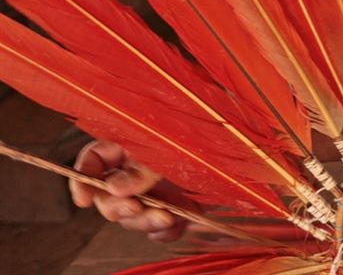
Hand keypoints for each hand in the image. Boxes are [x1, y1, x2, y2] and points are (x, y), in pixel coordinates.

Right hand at [70, 140, 194, 241]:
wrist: (243, 145)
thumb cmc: (204, 129)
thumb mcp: (168, 144)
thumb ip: (142, 168)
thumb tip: (114, 189)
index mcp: (131, 144)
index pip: (93, 160)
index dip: (82, 179)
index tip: (83, 200)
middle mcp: (138, 170)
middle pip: (109, 197)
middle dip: (121, 207)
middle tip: (137, 207)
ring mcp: (156, 189)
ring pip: (134, 216)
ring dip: (145, 221)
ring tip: (167, 216)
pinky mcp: (175, 205)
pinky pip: (160, 228)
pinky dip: (167, 230)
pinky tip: (179, 224)